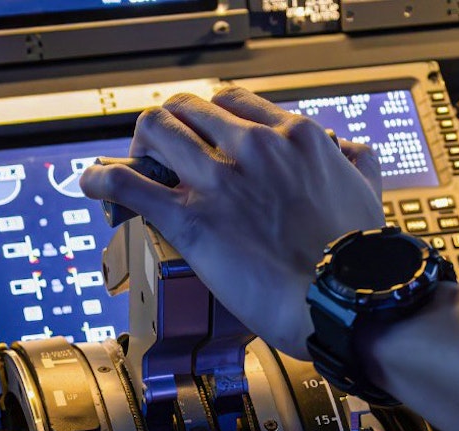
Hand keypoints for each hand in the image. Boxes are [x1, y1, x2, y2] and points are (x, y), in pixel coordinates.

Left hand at [80, 87, 384, 358]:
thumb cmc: (358, 259)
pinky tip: (91, 184)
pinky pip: (127, 183)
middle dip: (169, 127)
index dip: (208, 119)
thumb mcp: (367, 190)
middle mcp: (252, 147)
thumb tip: (351, 151)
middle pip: (187, 108)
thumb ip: (356, 162)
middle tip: (163, 154)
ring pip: (155, 129)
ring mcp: (218, 180)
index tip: (201, 138)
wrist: (347, 302)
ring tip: (130, 166)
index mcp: (293, 136)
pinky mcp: (191, 219)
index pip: (232, 101)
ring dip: (136, 144)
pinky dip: (101, 179)